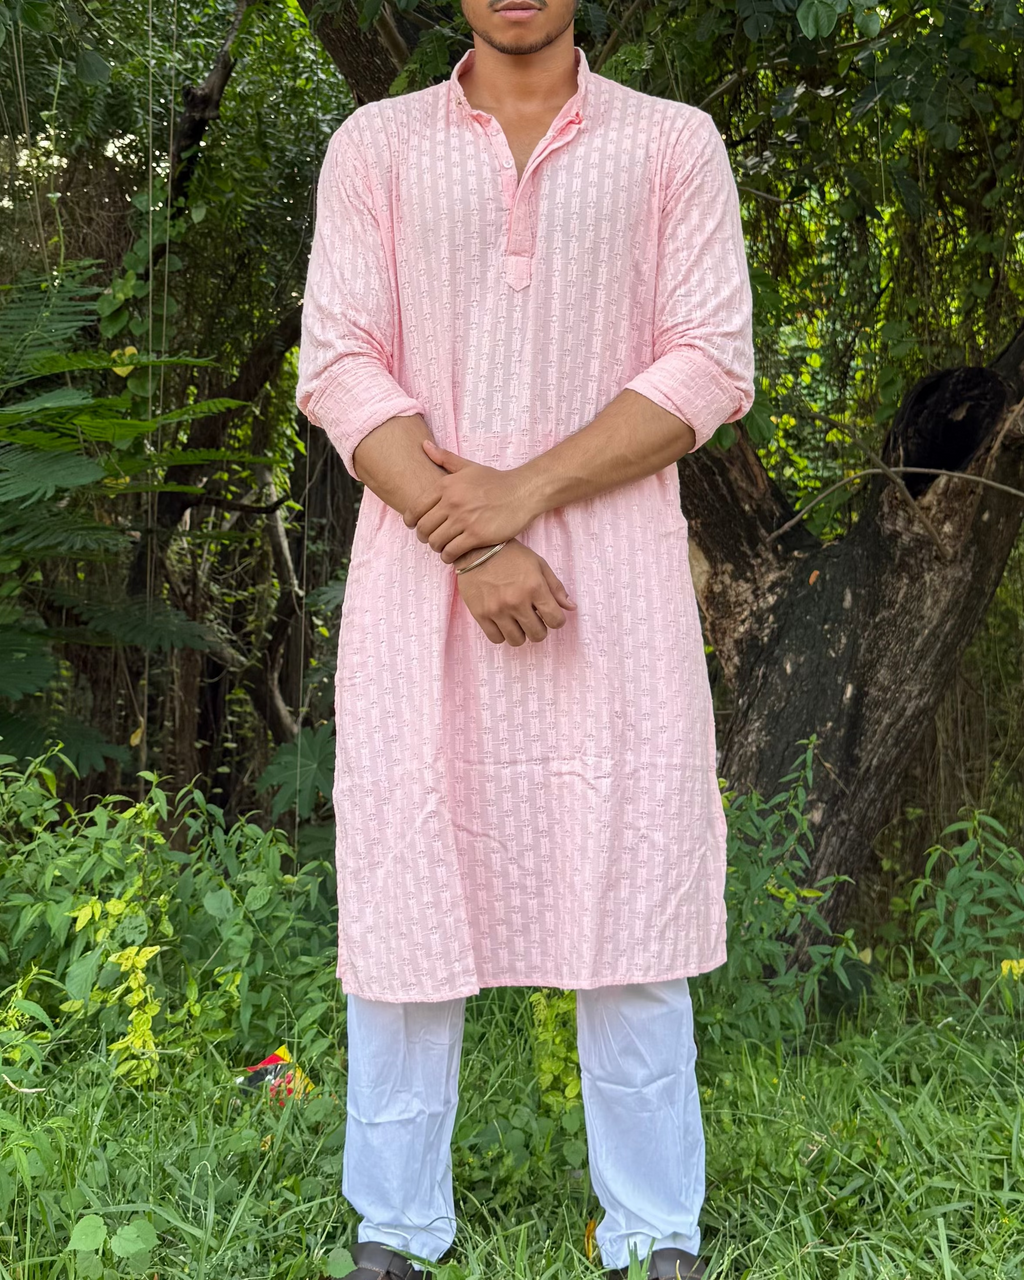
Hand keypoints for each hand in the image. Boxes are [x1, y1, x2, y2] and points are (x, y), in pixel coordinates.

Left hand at [403, 438, 539, 563]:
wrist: (522, 492)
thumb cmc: (495, 481)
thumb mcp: (468, 467)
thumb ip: (444, 458)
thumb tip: (424, 445)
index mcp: (446, 485)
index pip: (415, 509)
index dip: (411, 522)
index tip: (416, 527)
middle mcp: (452, 502)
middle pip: (424, 528)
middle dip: (424, 537)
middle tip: (431, 539)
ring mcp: (464, 519)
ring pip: (436, 542)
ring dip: (437, 548)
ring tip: (443, 547)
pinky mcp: (476, 535)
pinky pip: (452, 551)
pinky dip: (449, 556)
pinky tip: (453, 555)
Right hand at [454, 539, 575, 645]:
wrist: (476, 549)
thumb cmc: (511, 555)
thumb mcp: (538, 565)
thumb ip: (556, 588)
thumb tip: (571, 607)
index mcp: (535, 588)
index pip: (556, 620)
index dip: (556, 620)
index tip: (550, 615)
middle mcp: (517, 601)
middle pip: (537, 634)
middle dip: (540, 629)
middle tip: (534, 619)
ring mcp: (497, 610)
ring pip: (517, 640)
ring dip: (521, 633)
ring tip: (518, 621)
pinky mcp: (480, 614)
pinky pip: (496, 638)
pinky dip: (502, 634)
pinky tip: (503, 622)